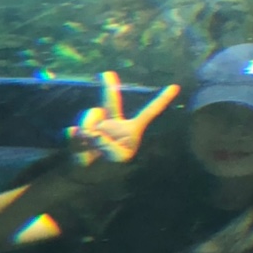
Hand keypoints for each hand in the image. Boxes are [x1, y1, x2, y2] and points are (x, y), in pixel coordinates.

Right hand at [66, 71, 180, 169]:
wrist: (88, 178)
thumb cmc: (110, 170)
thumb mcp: (116, 159)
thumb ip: (106, 145)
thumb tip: (91, 132)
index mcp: (130, 130)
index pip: (148, 112)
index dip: (161, 100)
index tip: (176, 87)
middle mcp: (113, 123)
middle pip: (111, 101)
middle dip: (110, 87)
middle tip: (107, 74)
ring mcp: (97, 125)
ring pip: (91, 118)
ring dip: (88, 129)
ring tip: (90, 146)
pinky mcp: (81, 131)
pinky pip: (76, 130)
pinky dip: (76, 138)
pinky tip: (79, 145)